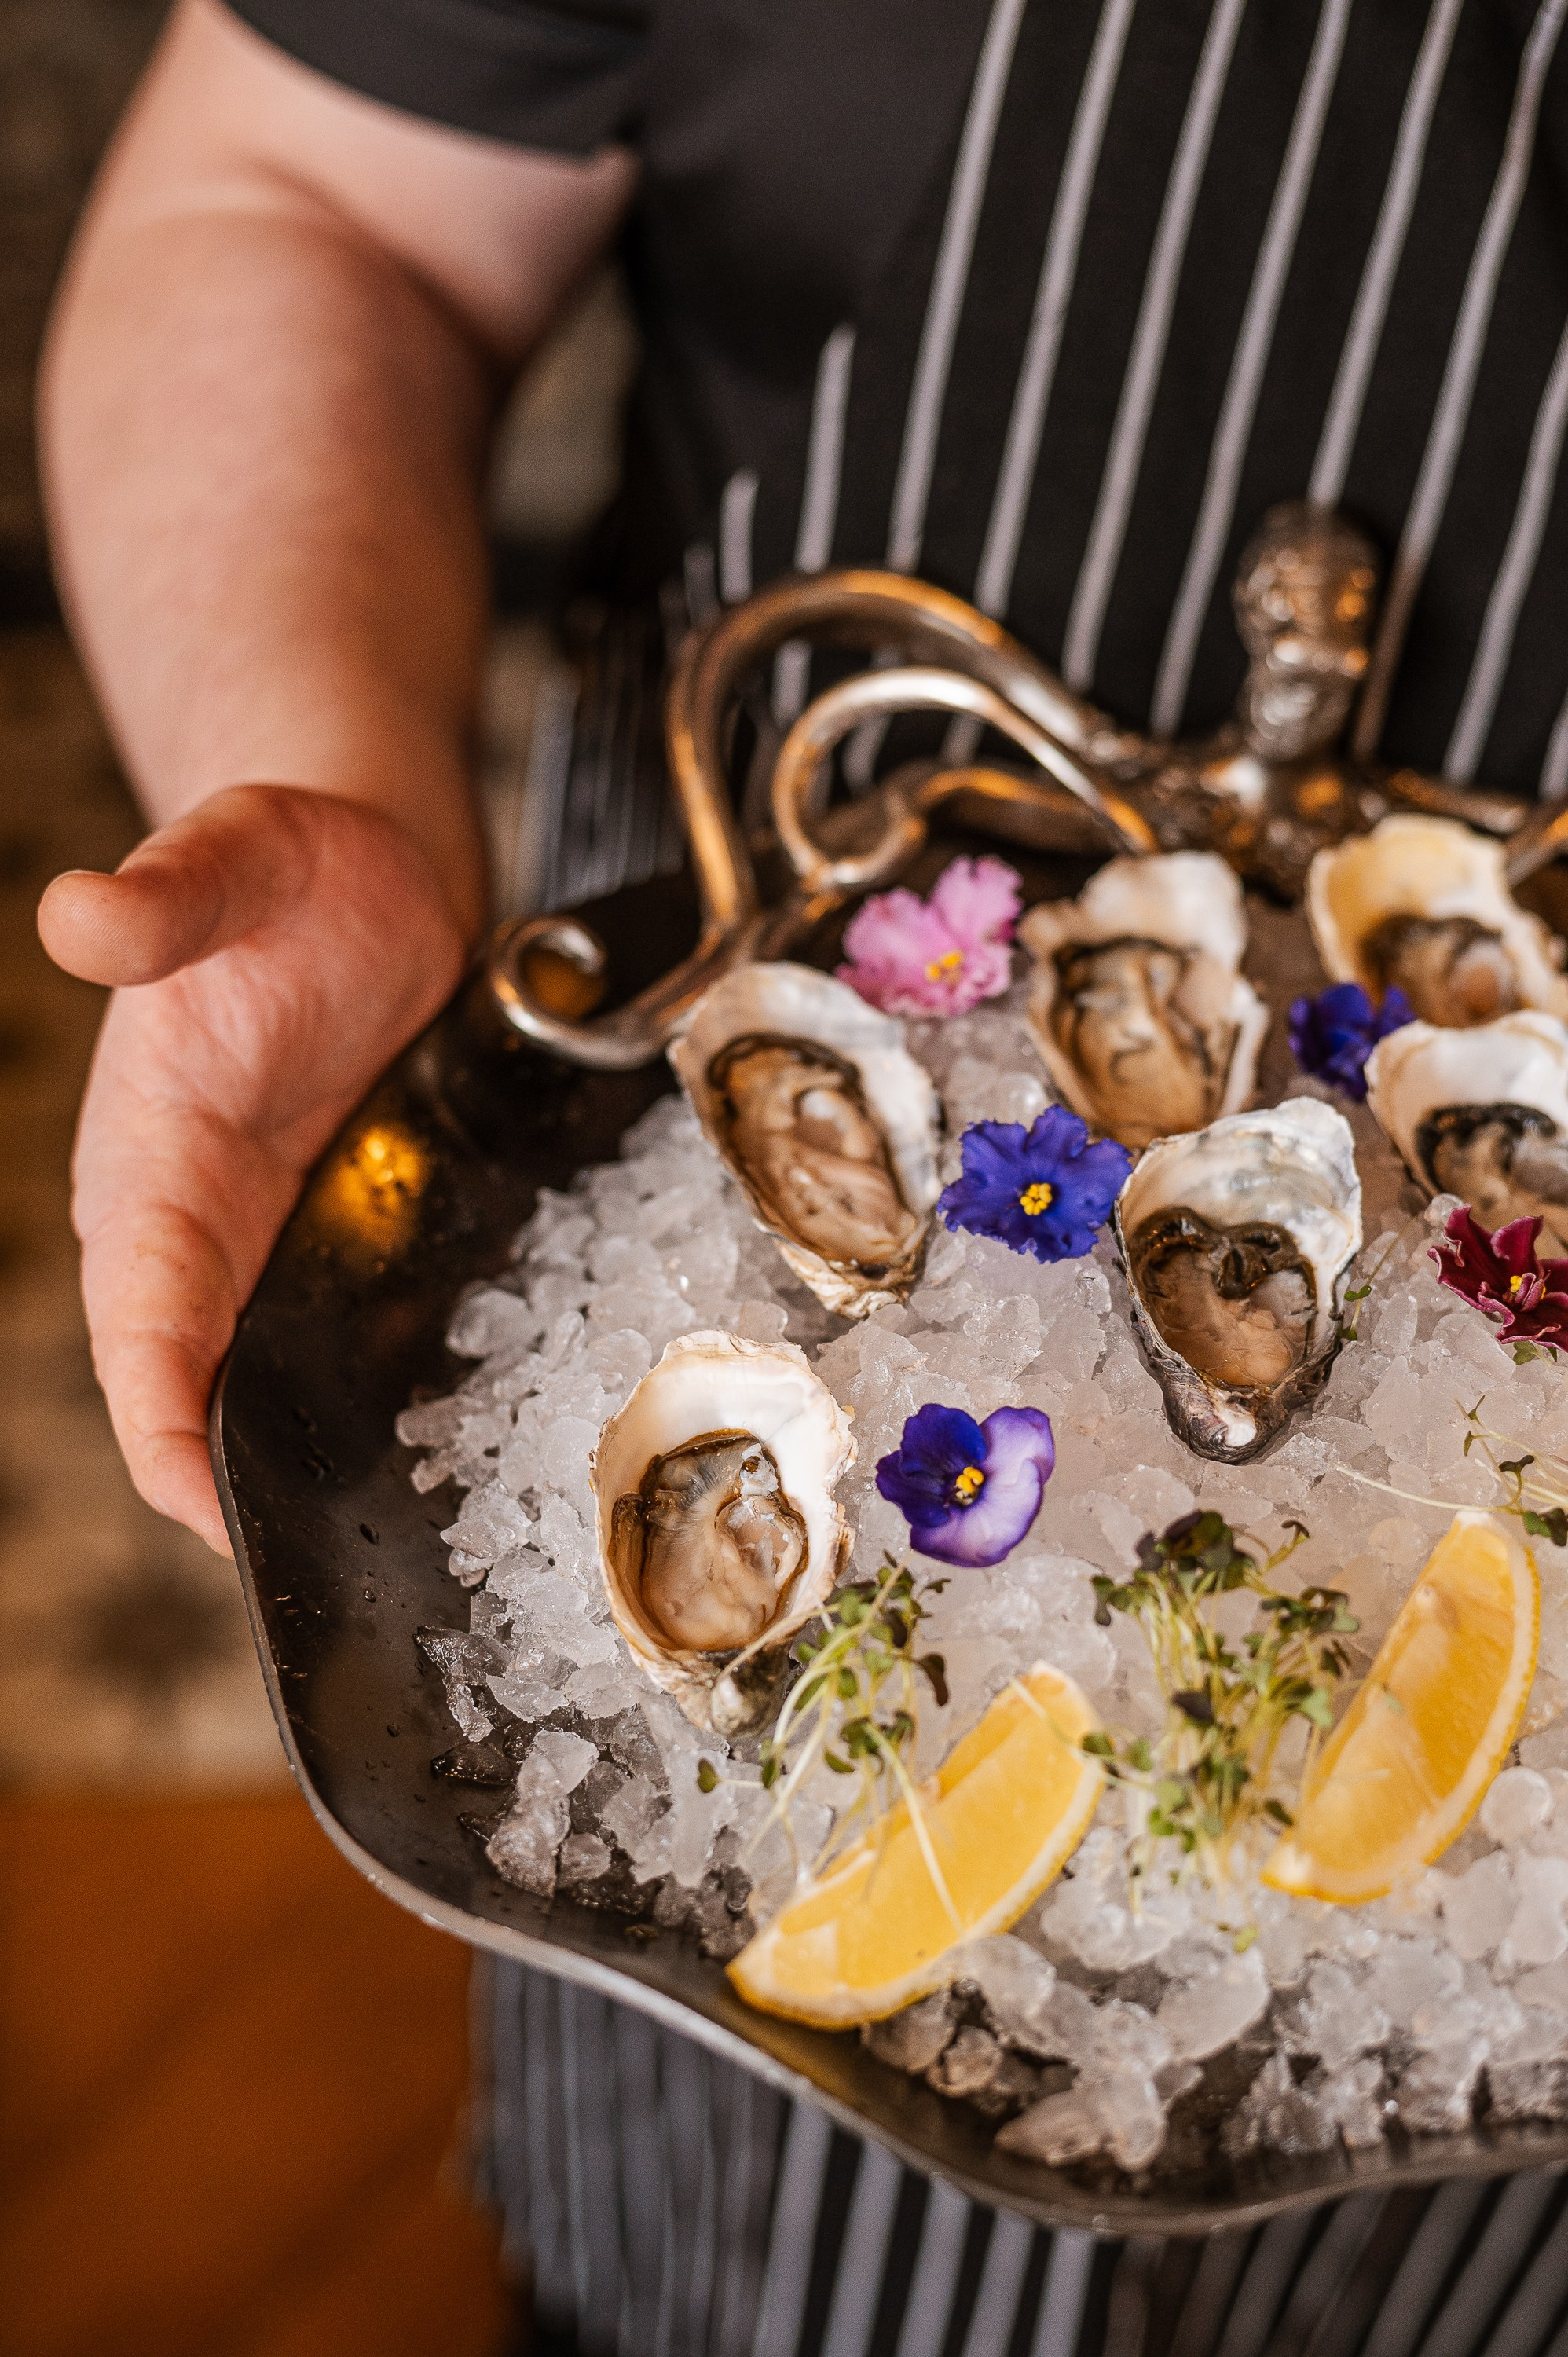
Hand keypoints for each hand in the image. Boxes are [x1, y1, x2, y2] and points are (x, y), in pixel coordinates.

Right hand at [38, 784, 468, 1552]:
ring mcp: (281, 1236)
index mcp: (151, 1167)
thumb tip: (82, 913)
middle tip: (338, 1574)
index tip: (211, 1520)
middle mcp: (206, 1224)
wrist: (369, 859)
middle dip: (248, 1480)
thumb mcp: (232, 862)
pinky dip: (386, 1391)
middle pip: (209, 1385)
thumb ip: (168, 899)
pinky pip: (355, 1332)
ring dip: (323, 1451)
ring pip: (284, 1374)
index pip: (139, 1328)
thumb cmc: (287, 865)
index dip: (163, 1429)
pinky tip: (456, 1442)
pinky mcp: (353, 1228)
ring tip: (408, 1542)